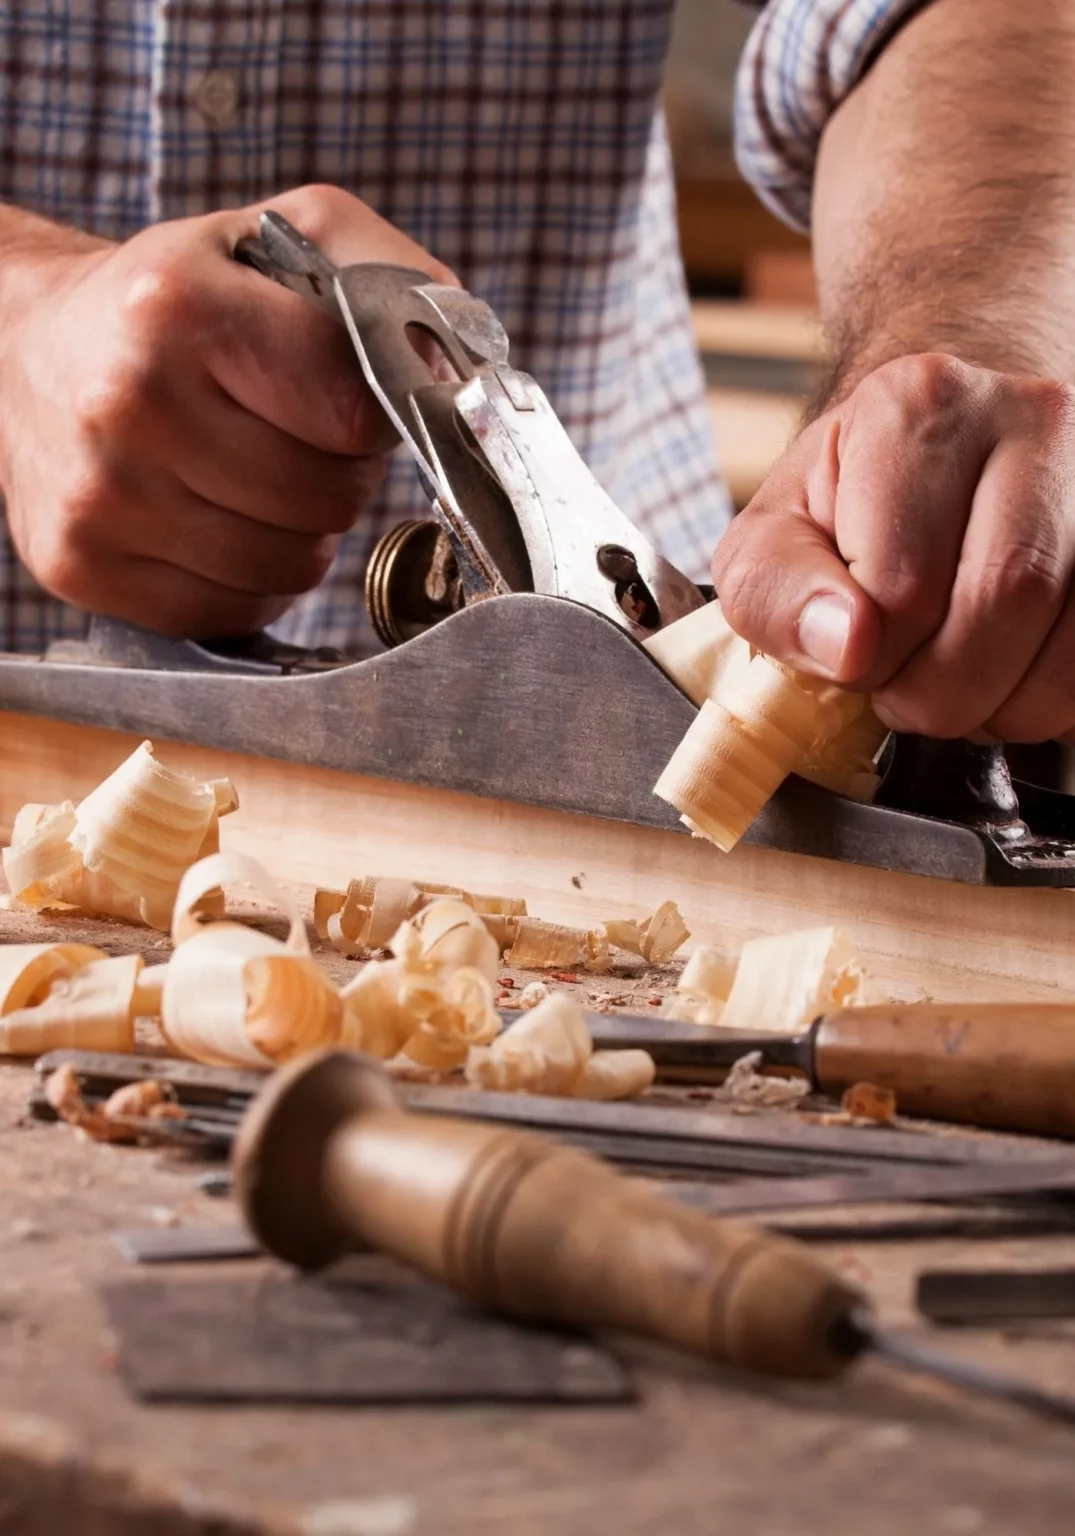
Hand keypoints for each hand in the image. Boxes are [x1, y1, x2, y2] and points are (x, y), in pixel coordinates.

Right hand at [0, 185, 453, 636]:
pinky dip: (248, 580)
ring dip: (298, 533)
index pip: (356, 414)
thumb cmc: (172, 301)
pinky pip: (231, 609)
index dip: (372, 419)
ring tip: (254, 476)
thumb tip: (461, 362)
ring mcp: (100, 497)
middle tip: (294, 438)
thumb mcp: (278, 238)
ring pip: (289, 568)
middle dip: (336, 475)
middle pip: (327, 498)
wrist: (25, 349)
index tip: (343, 401)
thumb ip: (388, 276)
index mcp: (179, 308)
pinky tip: (217, 522)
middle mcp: (128, 404)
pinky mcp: (81, 565)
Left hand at [711, 352, 1074, 742]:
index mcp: (919, 406)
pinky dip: (1049, 701)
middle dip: (938, 691)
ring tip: (956, 675)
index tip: (854, 654)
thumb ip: (775, 592)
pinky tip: (1010, 669)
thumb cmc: (852, 502)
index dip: (868, 657)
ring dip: (1002, 706)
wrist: (947, 455)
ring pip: (1071, 649)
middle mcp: (1032, 418)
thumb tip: (847, 646)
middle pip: (1004, 603)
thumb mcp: (773, 539)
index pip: (902, 584)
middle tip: (902, 688)